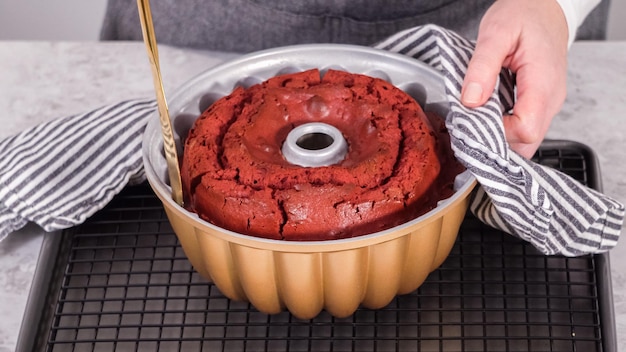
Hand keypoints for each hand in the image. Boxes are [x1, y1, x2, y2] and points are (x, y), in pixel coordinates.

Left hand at [461, 0, 568, 157]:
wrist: (545, 7)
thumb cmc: (523, 15)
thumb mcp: (496, 32)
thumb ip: (482, 67)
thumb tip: (471, 101)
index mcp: (543, 83)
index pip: (525, 130)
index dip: (497, 132)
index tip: (475, 118)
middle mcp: (551, 99)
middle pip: (527, 142)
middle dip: (497, 141)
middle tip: (472, 124)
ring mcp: (549, 103)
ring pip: (527, 141)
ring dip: (501, 138)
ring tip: (478, 119)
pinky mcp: (542, 104)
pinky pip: (526, 128)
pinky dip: (506, 130)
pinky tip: (489, 116)